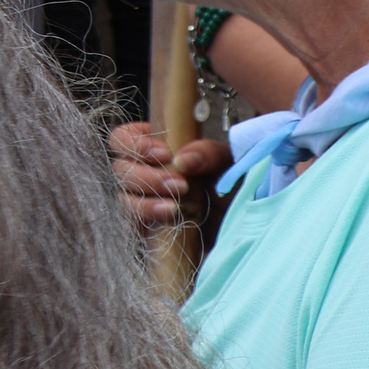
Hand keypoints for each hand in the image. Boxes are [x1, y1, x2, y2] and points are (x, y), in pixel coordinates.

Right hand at [108, 121, 230, 237]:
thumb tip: (183, 159)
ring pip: (123, 198)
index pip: (123, 138)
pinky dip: (146, 222)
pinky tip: (168, 220)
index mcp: (157, 149)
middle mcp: (144, 174)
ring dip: (145, 202)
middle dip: (146, 177)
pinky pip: (131, 225)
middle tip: (180, 185)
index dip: (134, 143)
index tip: (164, 154)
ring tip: (175, 208)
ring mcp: (143, 203)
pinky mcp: (148, 230)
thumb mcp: (229, 163)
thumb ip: (208, 153)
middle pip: (120, 169)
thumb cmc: (235, 190)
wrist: (247, 230)